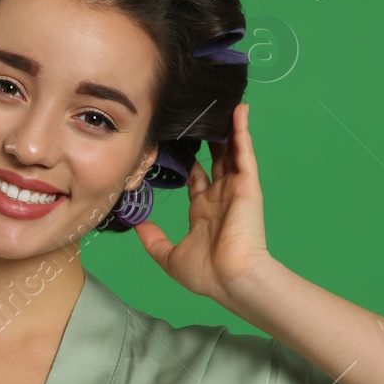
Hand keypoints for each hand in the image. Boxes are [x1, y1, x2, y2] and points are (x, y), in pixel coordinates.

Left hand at [133, 102, 273, 307]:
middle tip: (200, 119)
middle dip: (209, 141)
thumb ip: (153, 240)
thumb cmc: (206, 273)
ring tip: (221, 105)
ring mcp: (235, 189)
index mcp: (204, 213)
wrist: (232, 278)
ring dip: (227, 130)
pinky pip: (244, 152)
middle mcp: (221, 198)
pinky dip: (242, 131)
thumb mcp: (169, 257)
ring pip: (231, 152)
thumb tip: (137, 226)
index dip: (190, 163)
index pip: (197, 180)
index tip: (179, 145)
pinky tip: (238, 111)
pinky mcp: (247, 184)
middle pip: (215, 161)